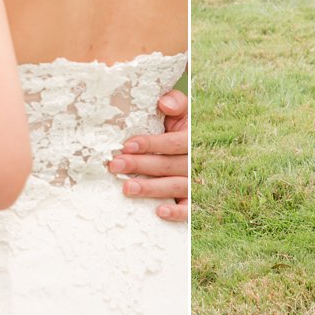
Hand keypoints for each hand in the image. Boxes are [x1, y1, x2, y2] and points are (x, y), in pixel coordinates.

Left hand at [110, 88, 187, 221]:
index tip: (127, 145)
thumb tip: (164, 104)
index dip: (151, 144)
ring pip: (176, 186)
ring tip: (127, 188)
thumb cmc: (181, 129)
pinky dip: (177, 212)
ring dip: (151, 188)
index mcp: (193, 138)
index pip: (174, 143)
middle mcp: (197, 161)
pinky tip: (159, 212)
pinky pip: (190, 209)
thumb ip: (176, 103)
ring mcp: (197, 183)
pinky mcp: (195, 201)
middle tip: (115, 165)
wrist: (200, 147)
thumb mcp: (183, 113)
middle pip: (169, 165)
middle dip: (140, 166)